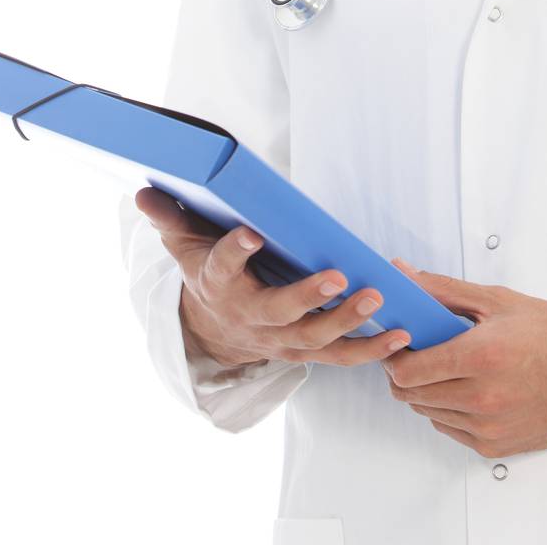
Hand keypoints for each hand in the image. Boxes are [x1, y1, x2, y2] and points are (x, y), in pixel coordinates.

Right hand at [135, 186, 409, 368]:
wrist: (215, 331)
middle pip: (279, 313)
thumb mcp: (184, 246)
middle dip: (308, 297)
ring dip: (348, 322)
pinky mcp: (306, 351)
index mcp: (219, 284)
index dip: (235, 250)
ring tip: (378, 298)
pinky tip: (401, 335)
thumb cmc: (208, 274)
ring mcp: (281, 339)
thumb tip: (145, 191)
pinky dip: (372, 350)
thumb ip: (171, 218)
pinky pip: (340, 356)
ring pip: (315, 338)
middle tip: (337, 277)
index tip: (250, 232)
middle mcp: (251, 316)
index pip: (223, 266)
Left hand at [381, 257, 546, 458]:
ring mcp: (488, 428)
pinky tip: (467, 388)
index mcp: (481, 357)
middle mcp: (482, 399)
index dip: (395, 357)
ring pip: (429, 414)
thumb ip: (443, 290)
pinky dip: (449, 410)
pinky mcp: (495, 447)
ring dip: (428, 391)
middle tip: (420, 352)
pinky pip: (450, 430)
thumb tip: (403, 276)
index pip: (408, 371)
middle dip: (407, 372)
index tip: (400, 343)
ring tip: (448, 367)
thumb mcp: (497, 300)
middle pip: (412, 395)